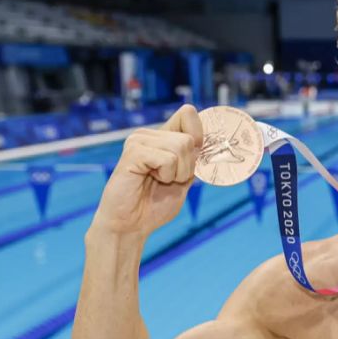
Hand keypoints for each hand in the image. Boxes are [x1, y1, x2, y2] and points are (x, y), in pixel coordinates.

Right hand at [91, 105, 202, 236]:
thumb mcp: (184, 178)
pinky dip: (166, 175)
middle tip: (168, 180)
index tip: (192, 160)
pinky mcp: (133, 152)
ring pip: (180, 147)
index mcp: (162, 137)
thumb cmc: (155, 204)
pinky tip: (149, 180)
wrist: (131, 224)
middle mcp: (149, 134)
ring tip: (158, 180)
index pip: (188, 114)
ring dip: (177, 173)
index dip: (199, 136)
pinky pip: (167, 159)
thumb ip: (194, 159)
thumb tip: (206, 142)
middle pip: (189, 138)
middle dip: (187, 167)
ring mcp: (139, 140)